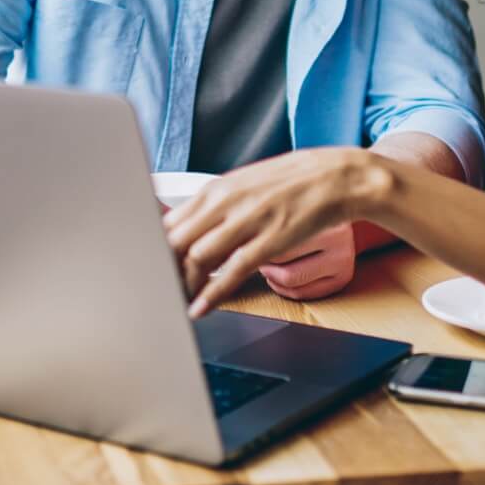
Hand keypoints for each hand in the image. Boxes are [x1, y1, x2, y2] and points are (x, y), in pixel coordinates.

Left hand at [163, 148, 385, 317]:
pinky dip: (212, 293)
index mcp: (217, 188)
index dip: (155, 249)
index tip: (149, 268)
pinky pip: (232, 271)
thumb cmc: (290, 182)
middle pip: (177, 239)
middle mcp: (227, 201)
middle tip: (158, 290)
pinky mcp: (270, 240)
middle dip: (164, 269)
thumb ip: (216, 205)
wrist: (336, 177)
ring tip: (177, 301)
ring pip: (198, 255)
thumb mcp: (245, 185)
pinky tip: (201, 307)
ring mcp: (248, 220)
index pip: (170, 221)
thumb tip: (189, 225)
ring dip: (184, 284)